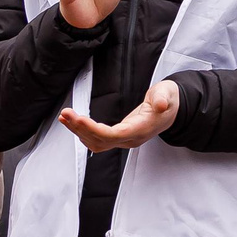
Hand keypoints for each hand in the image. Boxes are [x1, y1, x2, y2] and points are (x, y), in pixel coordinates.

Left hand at [59, 78, 178, 151]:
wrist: (171, 109)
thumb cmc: (167, 99)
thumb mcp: (168, 94)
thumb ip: (163, 98)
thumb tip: (160, 105)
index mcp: (142, 129)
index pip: (114, 135)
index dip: (94, 129)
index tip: (79, 119)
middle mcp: (131, 138)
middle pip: (101, 140)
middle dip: (81, 129)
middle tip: (65, 114)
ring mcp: (125, 140)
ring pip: (97, 142)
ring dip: (79, 132)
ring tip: (64, 117)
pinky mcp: (119, 136)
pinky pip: (98, 139)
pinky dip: (83, 131)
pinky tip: (73, 122)